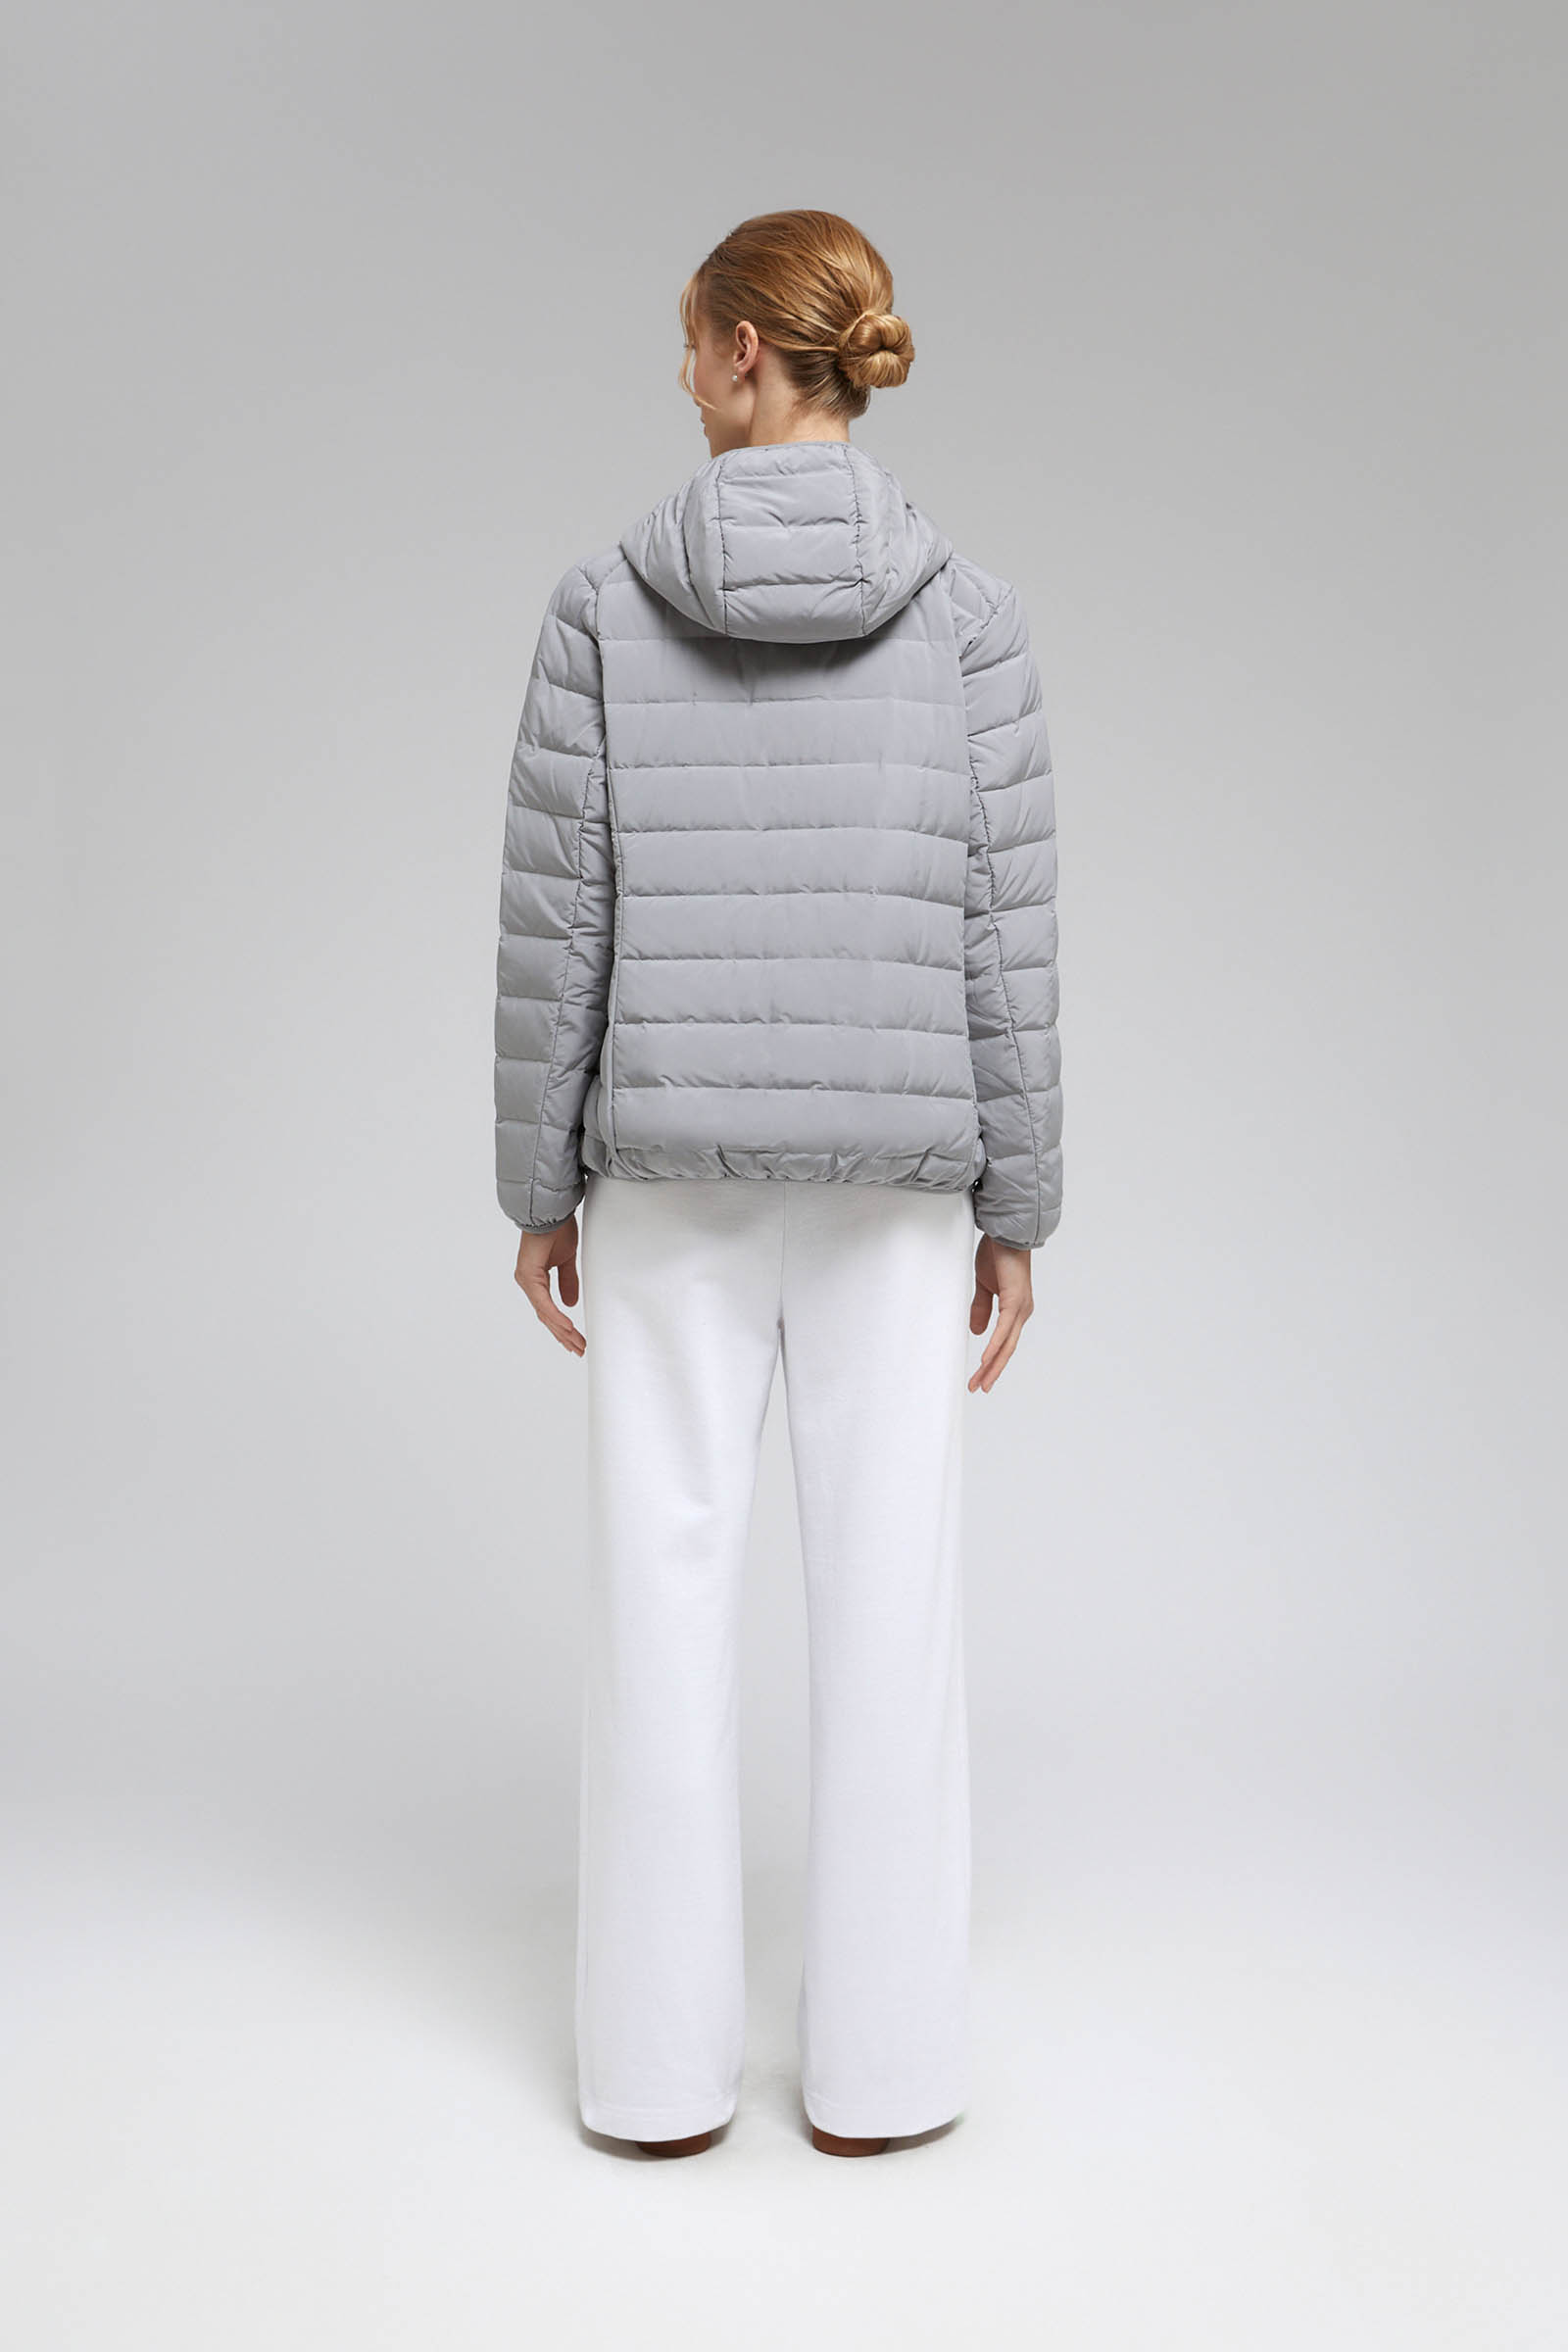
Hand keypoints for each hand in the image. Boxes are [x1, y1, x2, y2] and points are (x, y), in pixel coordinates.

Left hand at [513, 1217, 584, 1355]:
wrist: (551, 1211)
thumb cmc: (556, 1230)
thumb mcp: (567, 1260)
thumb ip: (568, 1281)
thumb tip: (570, 1304)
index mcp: (536, 1279)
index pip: (548, 1310)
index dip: (561, 1326)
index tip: (575, 1339)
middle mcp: (528, 1282)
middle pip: (546, 1317)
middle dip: (563, 1335)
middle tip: (579, 1349)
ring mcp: (527, 1280)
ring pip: (544, 1313)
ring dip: (562, 1330)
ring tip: (576, 1344)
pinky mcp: (529, 1275)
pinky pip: (543, 1302)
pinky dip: (556, 1316)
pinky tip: (567, 1327)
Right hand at [968, 1233, 1033, 1391]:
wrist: (1005, 1233)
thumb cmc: (997, 1255)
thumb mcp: (985, 1286)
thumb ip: (982, 1308)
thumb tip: (978, 1333)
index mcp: (1015, 1311)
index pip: (1003, 1343)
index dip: (992, 1362)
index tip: (979, 1377)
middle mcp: (1021, 1313)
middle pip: (1006, 1350)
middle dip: (992, 1371)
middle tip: (978, 1388)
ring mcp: (1020, 1308)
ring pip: (1006, 1344)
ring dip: (992, 1365)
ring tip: (980, 1382)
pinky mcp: (1015, 1301)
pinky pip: (1004, 1329)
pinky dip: (995, 1345)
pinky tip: (987, 1359)